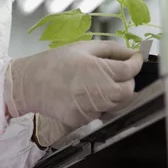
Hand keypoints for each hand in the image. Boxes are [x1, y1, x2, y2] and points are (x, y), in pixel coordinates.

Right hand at [5, 41, 142, 127]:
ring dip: (115, 94)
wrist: (30, 83)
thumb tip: (131, 52)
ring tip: (100, 83)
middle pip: (129, 92)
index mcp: (99, 70)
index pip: (131, 70)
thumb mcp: (83, 47)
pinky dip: (100, 104)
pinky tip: (87, 95)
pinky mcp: (83, 120)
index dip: (136, 63)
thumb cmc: (56, 62)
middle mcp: (98, 92)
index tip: (136, 59)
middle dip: (128, 81)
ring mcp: (91, 109)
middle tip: (120, 73)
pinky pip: (101, 113)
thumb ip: (111, 49)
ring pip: (117, 104)